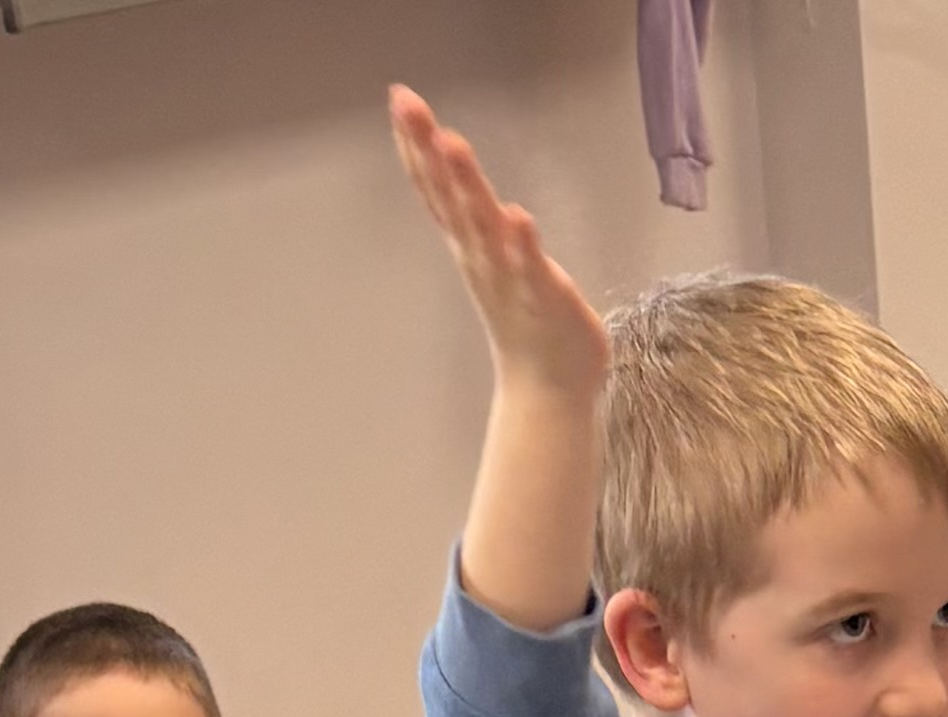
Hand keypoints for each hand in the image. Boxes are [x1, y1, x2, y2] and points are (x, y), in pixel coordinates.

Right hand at [389, 85, 612, 401]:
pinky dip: (522, 246)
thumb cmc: (522, 314)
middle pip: (450, 197)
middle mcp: (481, 256)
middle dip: (429, 150)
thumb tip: (446, 158)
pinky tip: (516, 216)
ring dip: (467, 188)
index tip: (400, 98)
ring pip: (484, 227)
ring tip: (453, 145)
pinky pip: (530, 270)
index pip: (436, 187)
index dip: (416, 145)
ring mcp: (510, 278)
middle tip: (408, 106)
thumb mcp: (488, 251)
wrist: (547, 387)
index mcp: (469, 242)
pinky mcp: (545, 300)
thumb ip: (469, 209)